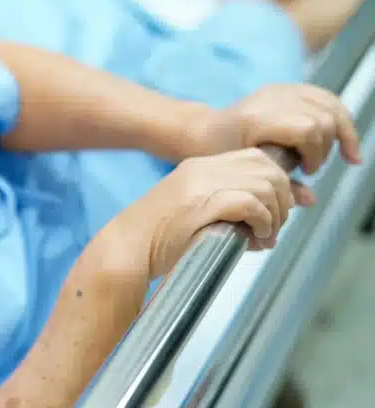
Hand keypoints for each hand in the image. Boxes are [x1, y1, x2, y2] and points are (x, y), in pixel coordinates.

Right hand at [113, 148, 310, 278]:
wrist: (125, 250)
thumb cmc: (158, 239)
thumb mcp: (195, 211)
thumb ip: (229, 203)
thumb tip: (279, 210)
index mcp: (200, 166)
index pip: (256, 158)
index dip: (275, 182)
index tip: (274, 210)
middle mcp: (203, 168)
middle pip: (268, 168)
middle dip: (282, 198)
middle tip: (274, 226)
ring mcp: (201, 185)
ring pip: (265, 185)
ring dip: (275, 214)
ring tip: (266, 236)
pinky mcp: (202, 204)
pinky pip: (251, 203)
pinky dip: (263, 221)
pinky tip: (257, 237)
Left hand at [186, 84, 361, 172]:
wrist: (203, 131)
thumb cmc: (218, 155)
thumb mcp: (245, 173)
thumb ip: (279, 185)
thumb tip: (310, 200)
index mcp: (257, 119)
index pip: (307, 130)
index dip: (315, 154)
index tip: (307, 172)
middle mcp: (270, 98)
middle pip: (323, 117)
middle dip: (326, 146)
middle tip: (312, 167)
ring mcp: (279, 90)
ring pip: (329, 104)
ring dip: (339, 131)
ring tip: (335, 154)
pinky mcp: (286, 88)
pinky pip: (324, 97)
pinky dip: (337, 116)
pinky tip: (340, 137)